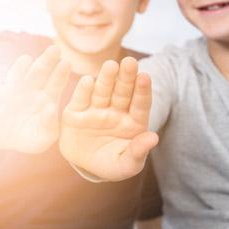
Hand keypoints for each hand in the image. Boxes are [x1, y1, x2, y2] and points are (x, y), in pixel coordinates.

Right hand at [0, 45, 70, 152]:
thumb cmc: (30, 138)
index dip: (61, 73)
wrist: (6, 142)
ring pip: (17, 77)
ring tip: (25, 60)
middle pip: (39, 73)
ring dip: (20, 68)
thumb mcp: (43, 137)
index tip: (66, 63)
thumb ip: (49, 124)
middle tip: (54, 49)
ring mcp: (12, 92)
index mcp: (47, 98)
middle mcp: (30, 90)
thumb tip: (50, 107)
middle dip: (46, 61)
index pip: (56, 83)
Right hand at [59, 57, 158, 180]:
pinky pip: (80, 99)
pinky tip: (88, 80)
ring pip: (102, 91)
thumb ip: (138, 152)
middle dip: (126, 77)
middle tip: (130, 62)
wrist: (83, 166)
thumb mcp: (126, 165)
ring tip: (110, 65)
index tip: (145, 77)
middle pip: (122, 92)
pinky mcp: (75, 112)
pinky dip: (83, 90)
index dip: (142, 91)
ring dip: (106, 78)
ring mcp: (95, 110)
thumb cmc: (110, 164)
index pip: (140, 104)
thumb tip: (153, 137)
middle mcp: (115, 111)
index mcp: (133, 122)